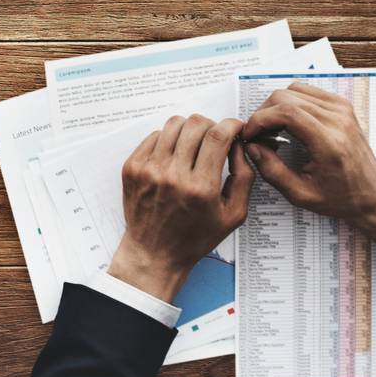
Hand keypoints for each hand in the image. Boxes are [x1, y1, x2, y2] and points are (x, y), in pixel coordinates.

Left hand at [105, 115, 251, 301]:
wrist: (154, 253)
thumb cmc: (195, 237)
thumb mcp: (233, 215)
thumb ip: (243, 177)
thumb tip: (240, 145)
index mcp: (200, 188)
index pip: (218, 136)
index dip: (231, 125)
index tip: (236, 127)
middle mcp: (172, 176)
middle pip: (195, 124)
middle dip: (212, 125)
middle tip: (216, 138)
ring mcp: (149, 170)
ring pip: (173, 124)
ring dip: (190, 129)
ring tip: (195, 144)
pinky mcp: (132, 168)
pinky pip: (154, 135)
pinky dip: (169, 138)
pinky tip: (175, 154)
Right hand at [239, 82, 375, 252]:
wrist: (374, 194)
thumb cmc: (342, 197)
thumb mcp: (301, 194)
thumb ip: (272, 171)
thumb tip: (252, 147)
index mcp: (329, 143)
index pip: (286, 112)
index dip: (260, 119)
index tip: (250, 134)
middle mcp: (338, 120)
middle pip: (286, 97)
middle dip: (264, 113)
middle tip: (258, 134)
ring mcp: (342, 110)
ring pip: (294, 90)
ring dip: (276, 106)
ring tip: (272, 129)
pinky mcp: (342, 106)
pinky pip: (307, 92)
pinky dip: (290, 102)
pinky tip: (287, 122)